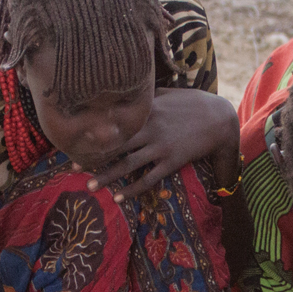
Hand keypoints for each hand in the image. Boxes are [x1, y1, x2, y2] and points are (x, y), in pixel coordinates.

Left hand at [84, 88, 238, 200]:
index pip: (115, 122)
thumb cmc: (193, 103)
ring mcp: (160, 147)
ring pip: (128, 164)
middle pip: (115, 145)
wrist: (220, 119)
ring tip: (90, 187)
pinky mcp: (172, 161)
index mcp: (145, 111)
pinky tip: (120, 198)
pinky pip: (149, 179)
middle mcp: (149, 129)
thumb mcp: (167, 94)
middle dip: (93, 156)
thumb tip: (128, 93)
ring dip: (107, 177)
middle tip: (72, 166)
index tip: (75, 138)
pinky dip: (133, 189)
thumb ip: (146, 96)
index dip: (94, 131)